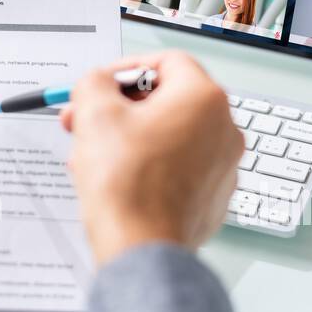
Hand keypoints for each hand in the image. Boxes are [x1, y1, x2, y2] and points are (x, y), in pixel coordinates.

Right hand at [59, 51, 241, 266]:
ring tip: (92, 153)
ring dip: (129, 137)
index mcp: (203, 99)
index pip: (166, 62)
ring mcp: (223, 166)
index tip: (103, 83)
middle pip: (167, 100)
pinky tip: (116, 178)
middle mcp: (223, 129)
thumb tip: (98, 82)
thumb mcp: (95, 114)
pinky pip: (177, 167)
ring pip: (169, 135)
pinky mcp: (213, 196)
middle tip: (88, 117)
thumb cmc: (127, 187)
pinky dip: (147, 166)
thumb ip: (95, 82)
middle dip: (121, 107)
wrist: (141, 250)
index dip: (126, 68)